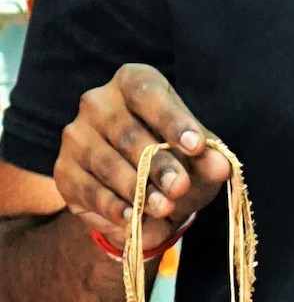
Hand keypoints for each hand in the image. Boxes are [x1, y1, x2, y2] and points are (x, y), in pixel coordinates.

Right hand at [53, 66, 228, 260]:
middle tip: (179, 186)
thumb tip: (220, 165)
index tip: (195, 145)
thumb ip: (209, 161)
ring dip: (136, 189)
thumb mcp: (199, 161)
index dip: (172, 119)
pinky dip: (113, 206)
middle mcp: (98, 103)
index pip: (148, 94)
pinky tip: (133, 218)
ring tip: (163, 207)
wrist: (142, 193)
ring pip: (107, 163)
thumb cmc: (176, 161)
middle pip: (128, 133)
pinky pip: (90, 189)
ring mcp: (77, 136)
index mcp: (133, 83)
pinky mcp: (65, 170)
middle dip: (157, 163)